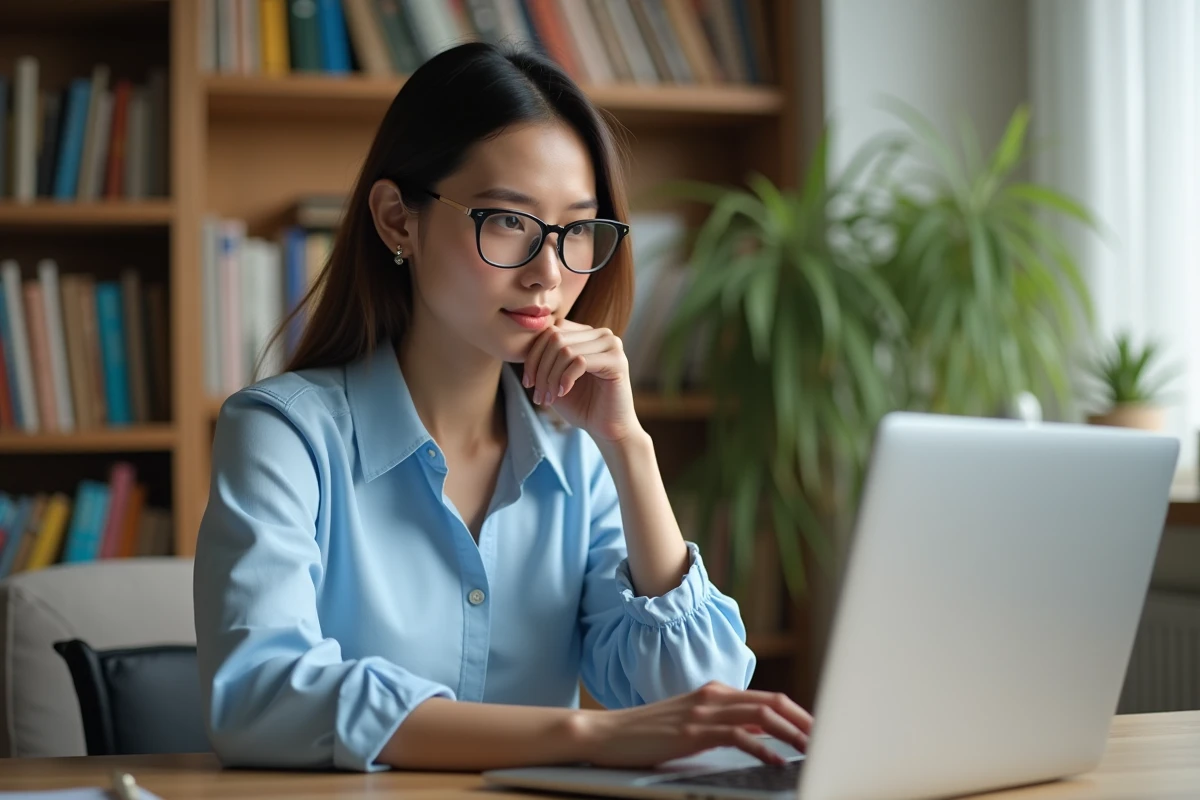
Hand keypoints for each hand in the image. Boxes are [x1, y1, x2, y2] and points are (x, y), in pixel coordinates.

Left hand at [522, 320, 640, 442]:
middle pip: (555, 338)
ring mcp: (612, 344)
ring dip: (550, 377)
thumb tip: (523, 344)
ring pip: (565, 350)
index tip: (528, 383)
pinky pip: (580, 361)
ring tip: (549, 398)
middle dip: (540, 369)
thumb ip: (543, 357)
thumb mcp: (554, 378)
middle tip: (538, 395)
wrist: (606, 428)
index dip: (533, 356)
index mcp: (586, 334)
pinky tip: (563, 393)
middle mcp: (601, 334)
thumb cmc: (580, 404)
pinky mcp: (617, 361)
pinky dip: (565, 379)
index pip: (551, 330)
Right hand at [569, 681, 812, 768]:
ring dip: (792, 734)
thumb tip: (762, 736)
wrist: (606, 734)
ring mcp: (703, 712)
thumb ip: (724, 724)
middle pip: (773, 702)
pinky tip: (775, 762)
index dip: (798, 715)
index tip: (818, 733)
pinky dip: (763, 749)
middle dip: (804, 721)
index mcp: (715, 693)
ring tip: (810, 751)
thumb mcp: (691, 724)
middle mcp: (713, 696)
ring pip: (761, 716)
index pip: (769, 699)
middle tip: (827, 740)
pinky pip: (738, 736)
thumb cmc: (647, 734)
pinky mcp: (692, 732)